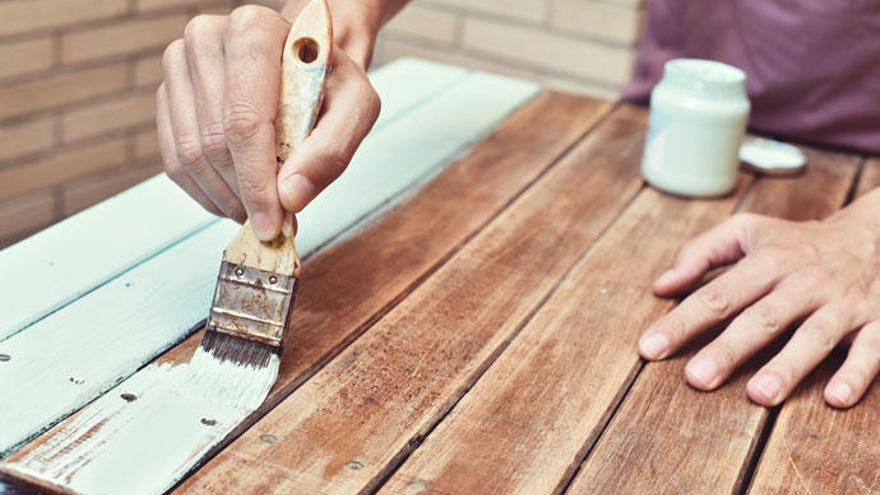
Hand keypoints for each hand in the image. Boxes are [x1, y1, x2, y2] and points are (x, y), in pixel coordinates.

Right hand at [157, 5, 380, 239]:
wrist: (304, 67)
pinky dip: (207, 192)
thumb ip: (332, 150)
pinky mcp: (168, 96)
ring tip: (259, 211)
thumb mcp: (357, 108)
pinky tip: (237, 198)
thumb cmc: (331, 83)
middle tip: (275, 221)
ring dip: (225, 198)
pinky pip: (175, 161)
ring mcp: (179, 66)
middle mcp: (206, 38)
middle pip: (215, 142)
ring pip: (190, 156)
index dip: (256, 182)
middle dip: (245, 195)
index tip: (272, 223)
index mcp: (253, 30)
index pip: (244, 121)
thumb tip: (289, 196)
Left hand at [639, 191, 879, 407]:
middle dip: (728, 349)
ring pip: (813, 336)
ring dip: (787, 366)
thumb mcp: (747, 231)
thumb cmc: (796, 241)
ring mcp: (842, 304)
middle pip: (761, 319)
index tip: (649, 347)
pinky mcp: (878, 322)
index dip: (682, 322)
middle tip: (697, 379)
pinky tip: (836, 398)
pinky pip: (871, 349)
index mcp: (767, 262)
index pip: (717, 295)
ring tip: (758, 395)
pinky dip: (856, 373)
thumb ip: (700, 253)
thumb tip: (660, 286)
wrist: (877, 234)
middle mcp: (803, 283)